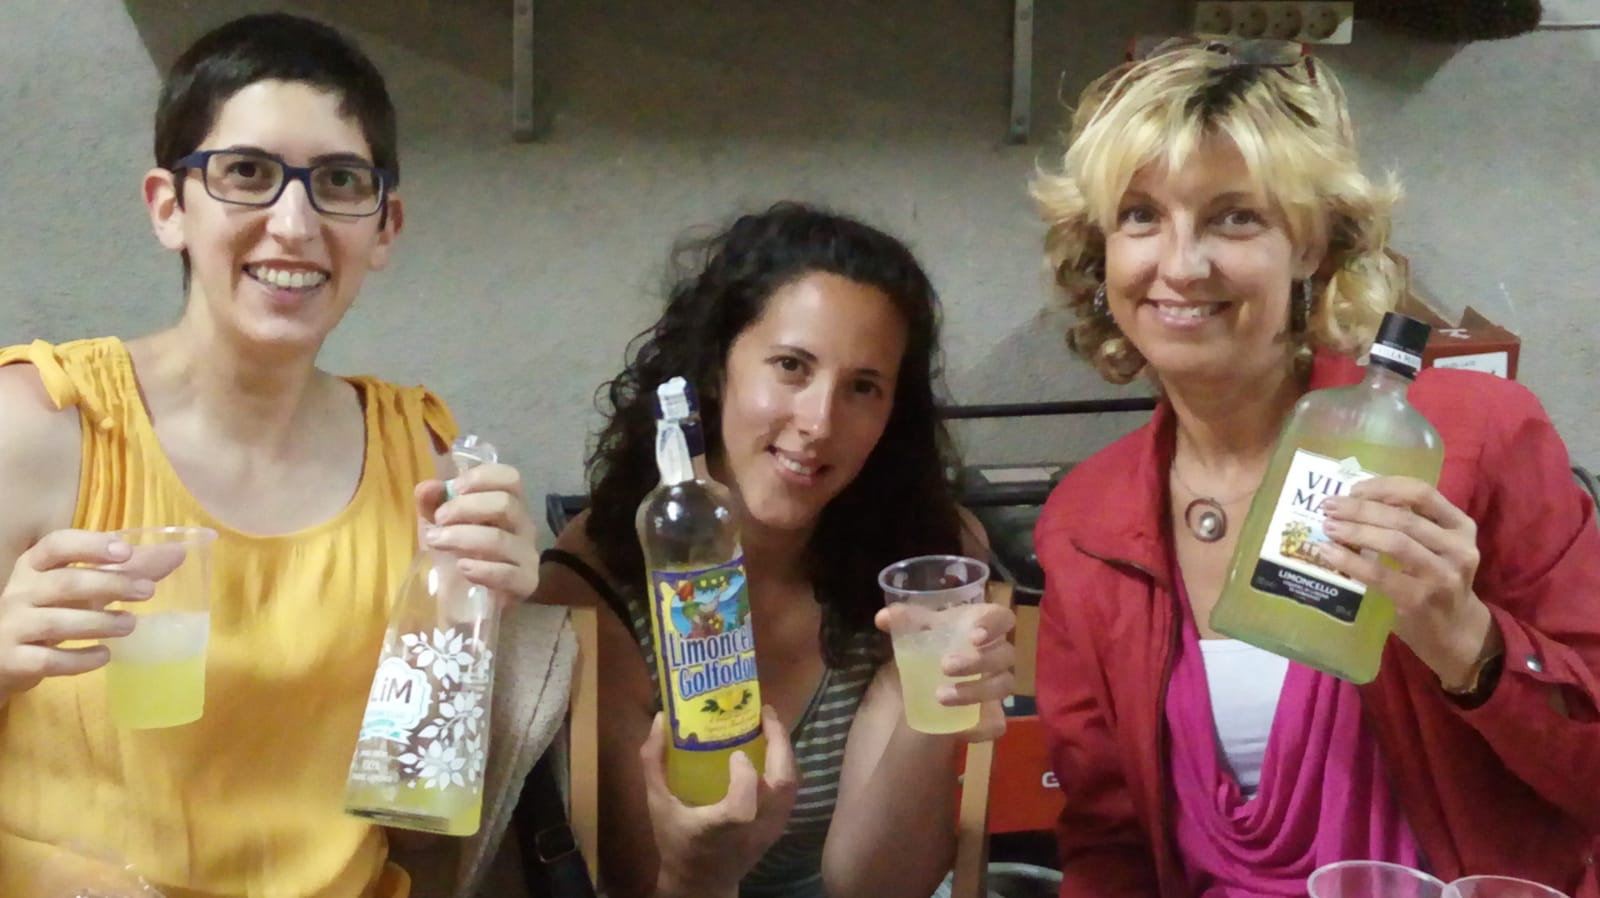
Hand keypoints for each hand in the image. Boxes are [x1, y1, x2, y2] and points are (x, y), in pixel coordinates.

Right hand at [0, 530, 152, 700]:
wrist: (3, 655)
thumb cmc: (50, 611)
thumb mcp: (82, 587)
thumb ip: (127, 570)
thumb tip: (178, 552)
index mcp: (35, 566)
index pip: (56, 544)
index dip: (90, 545)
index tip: (125, 551)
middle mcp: (19, 592)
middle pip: (64, 583)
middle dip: (109, 585)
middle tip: (147, 591)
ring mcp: (13, 626)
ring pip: (56, 622)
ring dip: (100, 623)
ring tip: (131, 624)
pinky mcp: (13, 660)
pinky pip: (47, 660)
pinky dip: (79, 659)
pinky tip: (105, 655)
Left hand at [415, 463, 539, 605]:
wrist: (465, 600)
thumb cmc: (458, 553)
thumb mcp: (438, 525)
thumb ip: (431, 504)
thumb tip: (427, 487)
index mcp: (507, 504)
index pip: (510, 478)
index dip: (483, 477)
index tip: (454, 488)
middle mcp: (522, 525)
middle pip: (505, 504)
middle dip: (465, 507)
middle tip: (439, 520)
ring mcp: (527, 554)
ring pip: (500, 539)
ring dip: (463, 537)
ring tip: (437, 542)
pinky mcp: (526, 582)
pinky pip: (508, 573)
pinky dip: (482, 569)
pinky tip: (463, 568)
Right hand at [642, 706, 798, 895]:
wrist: (701, 882)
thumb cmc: (677, 843)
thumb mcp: (657, 805)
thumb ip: (654, 763)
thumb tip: (660, 719)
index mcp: (721, 827)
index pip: (743, 804)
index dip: (746, 776)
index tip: (736, 752)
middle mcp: (753, 829)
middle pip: (782, 786)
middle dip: (779, 743)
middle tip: (766, 713)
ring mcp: (771, 829)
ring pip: (792, 786)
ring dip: (785, 751)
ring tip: (770, 724)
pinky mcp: (779, 827)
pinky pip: (791, 791)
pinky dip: (786, 765)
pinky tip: (772, 747)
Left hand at [875, 601, 1016, 741]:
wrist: (925, 680)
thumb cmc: (930, 645)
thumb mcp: (916, 631)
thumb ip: (902, 621)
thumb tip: (881, 618)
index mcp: (982, 626)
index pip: (1003, 618)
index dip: (994, 625)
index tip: (974, 636)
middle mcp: (997, 654)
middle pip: (1005, 654)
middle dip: (977, 661)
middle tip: (945, 666)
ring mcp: (997, 686)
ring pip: (1002, 687)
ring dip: (974, 691)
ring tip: (941, 696)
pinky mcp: (993, 715)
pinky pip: (997, 723)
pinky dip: (981, 727)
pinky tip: (961, 730)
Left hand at [1317, 476, 1495, 686]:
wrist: (1455, 632)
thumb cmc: (1435, 582)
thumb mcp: (1436, 547)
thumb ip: (1409, 523)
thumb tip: (1353, 501)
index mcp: (1461, 526)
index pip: (1422, 492)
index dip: (1384, 487)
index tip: (1353, 489)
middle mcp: (1458, 547)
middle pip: (1403, 517)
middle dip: (1360, 509)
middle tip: (1328, 506)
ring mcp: (1442, 574)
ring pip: (1394, 542)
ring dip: (1354, 531)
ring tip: (1328, 527)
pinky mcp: (1421, 599)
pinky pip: (1379, 574)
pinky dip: (1350, 561)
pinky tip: (1328, 553)